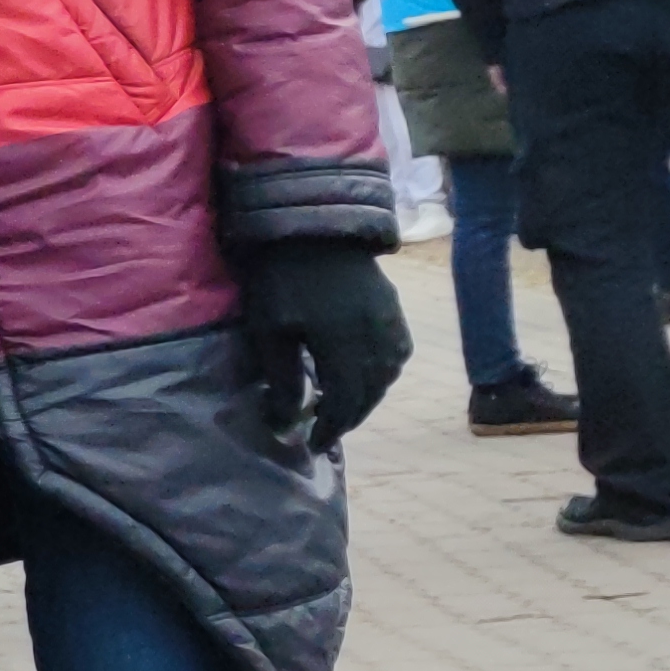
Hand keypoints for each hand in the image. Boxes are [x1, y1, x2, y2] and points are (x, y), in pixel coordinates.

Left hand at [234, 239, 410, 451]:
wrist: (312, 226)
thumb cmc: (281, 278)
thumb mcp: (271, 331)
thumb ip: (283, 380)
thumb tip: (285, 424)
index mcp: (345, 343)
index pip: (347, 401)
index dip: (332, 427)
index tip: (313, 443)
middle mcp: (377, 335)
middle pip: (371, 391)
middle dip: (349, 416)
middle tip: (325, 430)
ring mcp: (391, 320)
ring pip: (389, 374)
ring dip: (367, 396)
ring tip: (340, 406)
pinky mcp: (394, 307)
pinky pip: (398, 351)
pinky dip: (383, 372)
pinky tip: (363, 375)